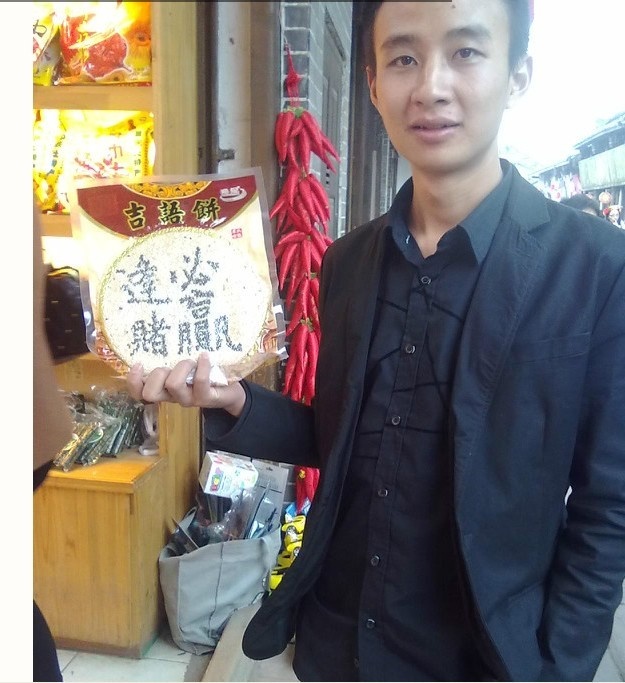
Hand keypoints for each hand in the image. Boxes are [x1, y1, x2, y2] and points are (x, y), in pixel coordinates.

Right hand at [126, 352, 245, 416]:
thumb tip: (164, 329)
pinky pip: (199, 382)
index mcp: (163, 389)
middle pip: (151, 394)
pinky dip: (201, 366)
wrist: (230, 390)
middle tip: (170, 365)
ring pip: (174, 385)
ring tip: (191, 360)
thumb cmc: (203, 373)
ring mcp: (189, 399)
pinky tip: (205, 356)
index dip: (133, 381)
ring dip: (181, 367)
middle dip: (157, 374)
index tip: (138, 363)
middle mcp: (173, 397)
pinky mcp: (206, 398)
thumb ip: (171, 357)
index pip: (139, 393)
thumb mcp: (184, 365)